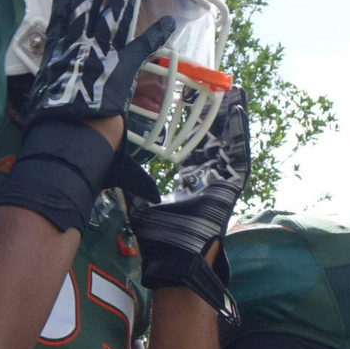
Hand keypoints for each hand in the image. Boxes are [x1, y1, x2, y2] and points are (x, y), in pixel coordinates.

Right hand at [25, 0, 176, 127]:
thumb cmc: (51, 119)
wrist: (67, 135)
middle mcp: (78, 44)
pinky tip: (170, 21)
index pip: (62, 11)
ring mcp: (101, 52)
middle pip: (88, 4)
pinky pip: (144, 45)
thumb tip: (52, 76)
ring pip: (114, 14)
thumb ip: (52, 75)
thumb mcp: (43, 90)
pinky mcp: (123, 67)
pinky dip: (158, 33)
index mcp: (57, 50)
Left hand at [130, 88, 250, 320]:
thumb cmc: (162, 240)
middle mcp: (208, 179)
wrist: (177, 263)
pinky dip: (240, 133)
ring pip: (228, 142)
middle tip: (208, 85)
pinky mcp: (232, 187)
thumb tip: (109, 168)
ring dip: (229, 116)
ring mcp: (222, 182)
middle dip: (210, 112)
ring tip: (229, 88)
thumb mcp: (142, 205)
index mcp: (190, 183)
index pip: (191, 146)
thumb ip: (132, 186)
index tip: (184, 101)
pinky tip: (239, 110)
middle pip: (211, 138)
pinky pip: (239, 155)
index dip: (188, 123)